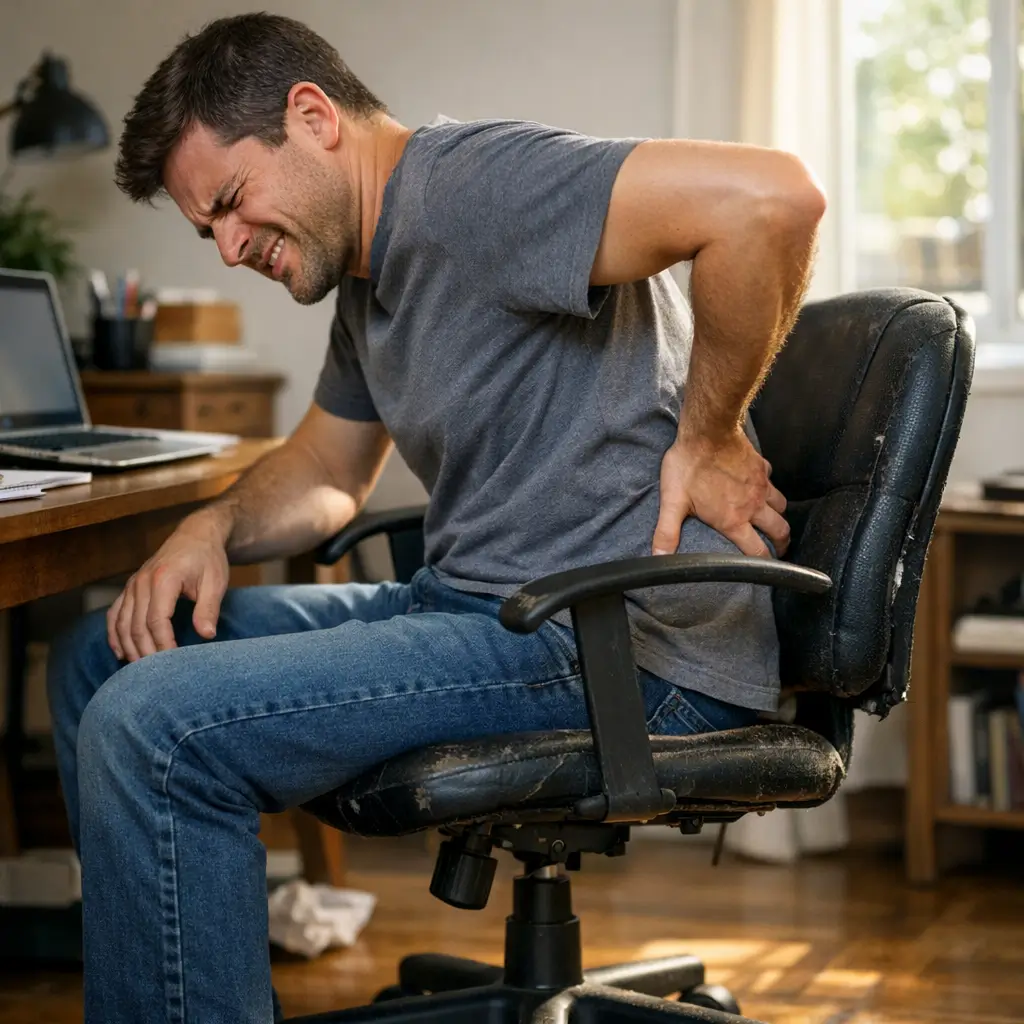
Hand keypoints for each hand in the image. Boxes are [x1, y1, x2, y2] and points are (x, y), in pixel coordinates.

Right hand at [106, 513, 229, 661]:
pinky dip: (115, 635)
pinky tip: (121, 653)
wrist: (196, 536)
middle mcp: (141, 582)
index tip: (173, 663)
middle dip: (145, 652)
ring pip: (122, 623)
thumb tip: (206, 635)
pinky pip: (115, 614)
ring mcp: (132, 585)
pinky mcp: (130, 588)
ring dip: (129, 648)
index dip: (163, 644)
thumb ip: (209, 608)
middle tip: (157, 675)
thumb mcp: (215, 582)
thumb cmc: (208, 559)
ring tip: (140, 671)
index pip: (157, 620)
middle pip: (136, 626)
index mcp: (163, 579)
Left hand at [652, 426, 789, 558]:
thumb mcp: (672, 501)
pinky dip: (770, 488)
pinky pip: (772, 481)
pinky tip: (761, 486)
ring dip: (779, 516)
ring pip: (781, 506)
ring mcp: (760, 485)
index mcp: (733, 520)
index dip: (765, 564)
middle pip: (779, 530)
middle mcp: (752, 505)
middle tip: (780, 549)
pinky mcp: (761, 467)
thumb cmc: (688, 465)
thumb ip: (667, 532)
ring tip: (773, 521)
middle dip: (782, 543)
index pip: (757, 551)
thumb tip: (658, 557)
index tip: (766, 570)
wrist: (707, 430)